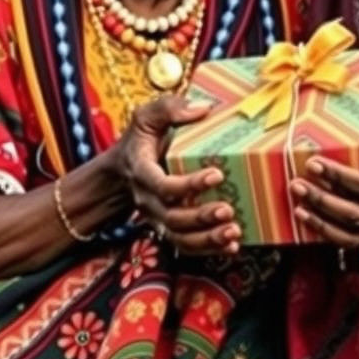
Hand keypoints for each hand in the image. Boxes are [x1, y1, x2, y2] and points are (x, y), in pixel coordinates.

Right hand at [112, 96, 240, 255]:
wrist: (124, 167)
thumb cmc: (142, 139)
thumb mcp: (148, 116)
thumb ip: (169, 108)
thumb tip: (203, 109)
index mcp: (142, 171)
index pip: (162, 184)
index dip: (188, 185)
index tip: (216, 175)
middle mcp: (148, 199)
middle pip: (172, 217)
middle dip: (201, 217)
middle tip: (228, 210)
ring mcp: (158, 217)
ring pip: (179, 238)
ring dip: (207, 239)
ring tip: (233, 232)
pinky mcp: (169, 227)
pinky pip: (186, 246)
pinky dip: (208, 250)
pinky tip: (231, 247)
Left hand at [291, 71, 358, 245]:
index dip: (342, 178)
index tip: (315, 162)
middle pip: (358, 214)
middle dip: (324, 200)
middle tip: (298, 183)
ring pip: (355, 234)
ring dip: (323, 222)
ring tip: (298, 204)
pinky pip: (356, 242)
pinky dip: (330, 235)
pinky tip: (309, 220)